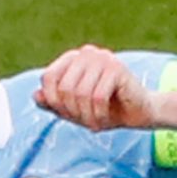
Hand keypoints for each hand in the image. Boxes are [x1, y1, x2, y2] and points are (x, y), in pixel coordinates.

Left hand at [35, 45, 151, 131]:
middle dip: (72, 112)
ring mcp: (102, 58)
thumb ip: (55, 103)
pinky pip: (98, 97)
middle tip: (84, 123)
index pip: (48, 77)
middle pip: (64, 87)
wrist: (141, 112)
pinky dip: (98, 115)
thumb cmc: (108, 110)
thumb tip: (35, 96)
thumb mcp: (76, 110)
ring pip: (81, 94)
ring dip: (86, 116)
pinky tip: (103, 121)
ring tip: (95, 124)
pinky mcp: (117, 69)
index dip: (53, 101)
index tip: (67, 115)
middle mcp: (86, 53)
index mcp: (73, 58)